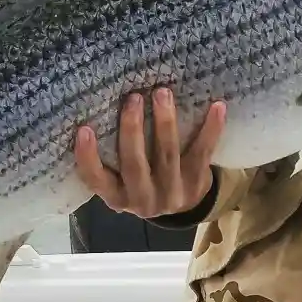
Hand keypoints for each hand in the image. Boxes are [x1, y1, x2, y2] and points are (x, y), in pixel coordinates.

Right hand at [74, 88, 225, 218]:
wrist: (185, 208)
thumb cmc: (143, 182)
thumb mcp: (122, 180)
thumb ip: (111, 156)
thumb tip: (98, 107)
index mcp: (117, 197)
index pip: (96, 180)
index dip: (88, 157)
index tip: (84, 129)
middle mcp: (142, 200)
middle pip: (134, 164)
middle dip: (132, 129)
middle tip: (133, 97)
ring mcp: (172, 194)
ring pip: (167, 156)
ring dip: (165, 122)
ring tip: (162, 93)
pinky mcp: (196, 183)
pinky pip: (203, 153)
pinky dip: (211, 129)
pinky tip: (217, 106)